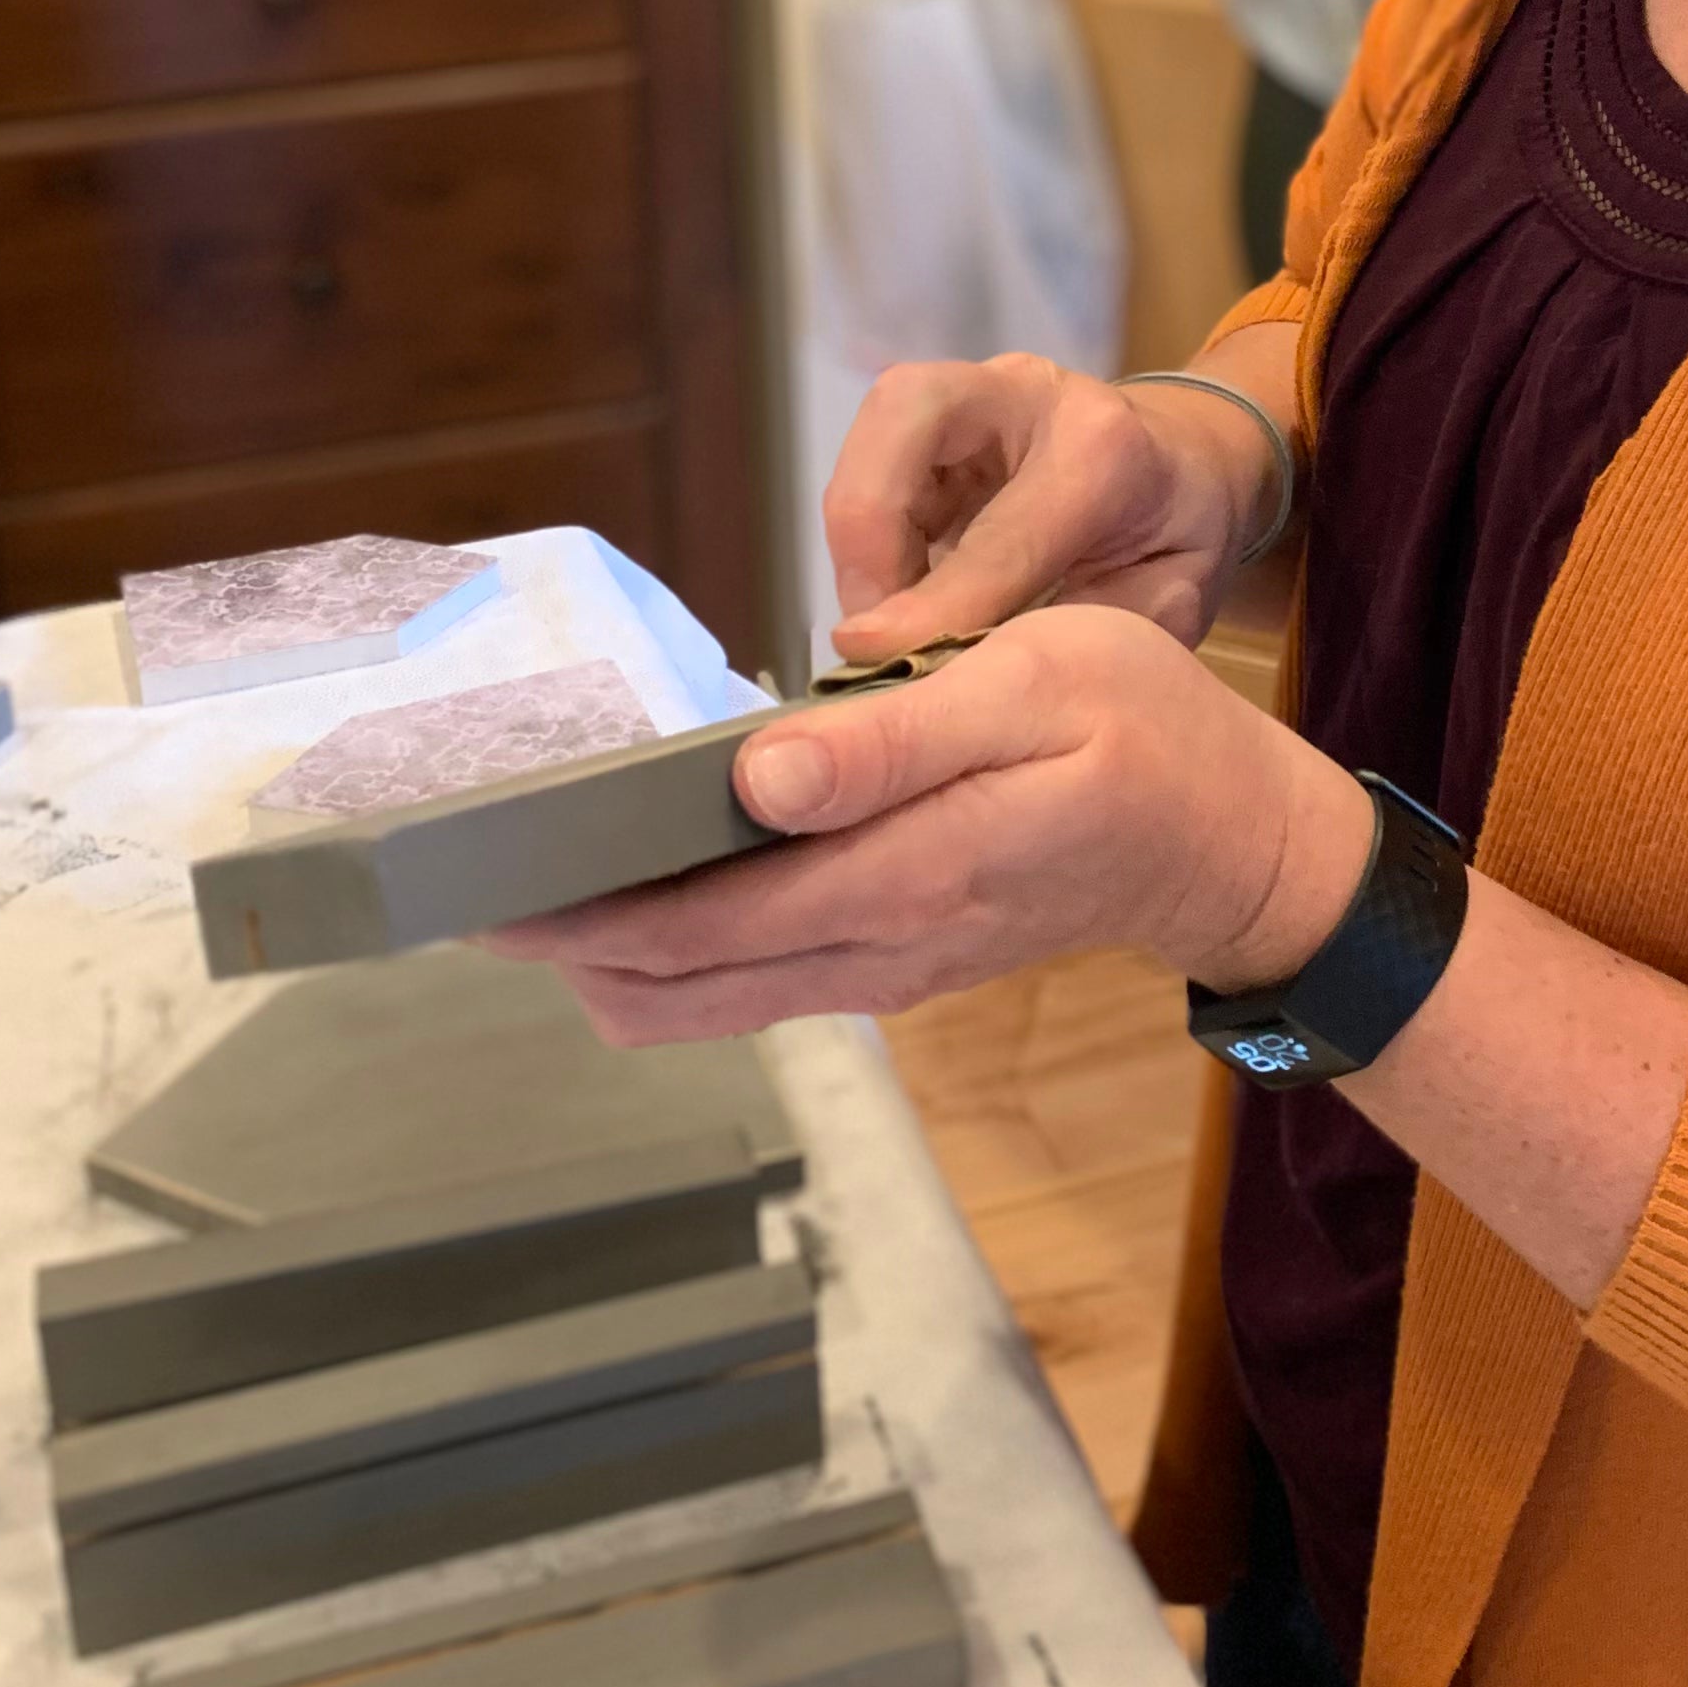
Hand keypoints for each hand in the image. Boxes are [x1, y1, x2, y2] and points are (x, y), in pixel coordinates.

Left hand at [492, 605, 1373, 1043]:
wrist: (1232, 844)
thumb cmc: (1143, 732)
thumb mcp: (1034, 684)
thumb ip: (893, 739)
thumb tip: (757, 778)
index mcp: (906, 870)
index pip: (700, 922)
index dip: (579, 914)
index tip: (481, 883)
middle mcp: (879, 946)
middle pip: (677, 983)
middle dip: (562, 947)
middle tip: (455, 897)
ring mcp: (884, 968)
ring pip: (709, 1001)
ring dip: (609, 962)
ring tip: (517, 901)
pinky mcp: (894, 961)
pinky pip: (757, 985)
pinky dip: (677, 958)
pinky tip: (631, 903)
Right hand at [822, 350, 1283, 661]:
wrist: (1189, 461)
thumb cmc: (1181, 536)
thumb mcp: (1169, 601)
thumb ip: (1083, 630)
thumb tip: (970, 672)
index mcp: (1106, 450)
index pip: (998, 535)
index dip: (933, 609)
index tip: (883, 665)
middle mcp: (1034, 393)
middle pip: (906, 409)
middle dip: (867, 532)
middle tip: (871, 628)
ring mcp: (980, 387)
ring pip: (877, 427)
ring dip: (859, 537)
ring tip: (884, 618)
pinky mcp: (940, 408)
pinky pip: (875, 456)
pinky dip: (868, 533)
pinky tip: (898, 592)